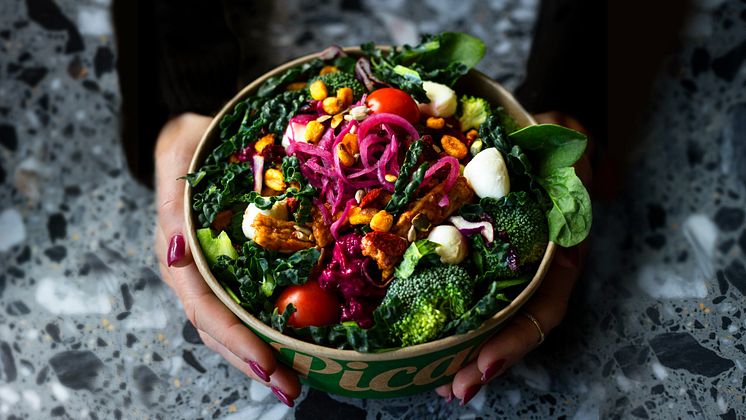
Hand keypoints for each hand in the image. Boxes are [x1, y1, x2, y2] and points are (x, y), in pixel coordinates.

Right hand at [154, 113, 299, 406]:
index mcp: (178, 254)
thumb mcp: (178, 149)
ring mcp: (220, 273)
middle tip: (292, 389)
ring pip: (239, 325)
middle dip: (255, 361)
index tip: (268, 365)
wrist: (207, 132)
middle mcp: (197, 274)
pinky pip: (257, 302)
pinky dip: (277, 327)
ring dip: (267, 355)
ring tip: (299, 381)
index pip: (205, 310)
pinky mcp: (242, 266)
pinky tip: (304, 344)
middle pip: (223, 330)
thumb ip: (173, 200)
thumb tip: (174, 255)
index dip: (236, 340)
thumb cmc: (193, 140)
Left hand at [435, 112, 592, 404]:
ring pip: (486, 318)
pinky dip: (445, 317)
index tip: (481, 366)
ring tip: (435, 381)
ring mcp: (502, 266)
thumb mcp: (566, 143)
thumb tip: (576, 161)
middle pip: (509, 326)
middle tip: (451, 388)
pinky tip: (420, 336)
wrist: (532, 136)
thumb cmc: (552, 143)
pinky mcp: (474, 256)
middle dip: (481, 361)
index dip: (513, 340)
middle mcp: (531, 269)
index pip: (543, 307)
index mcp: (558, 252)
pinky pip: (460, 291)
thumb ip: (569, 154)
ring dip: (462, 352)